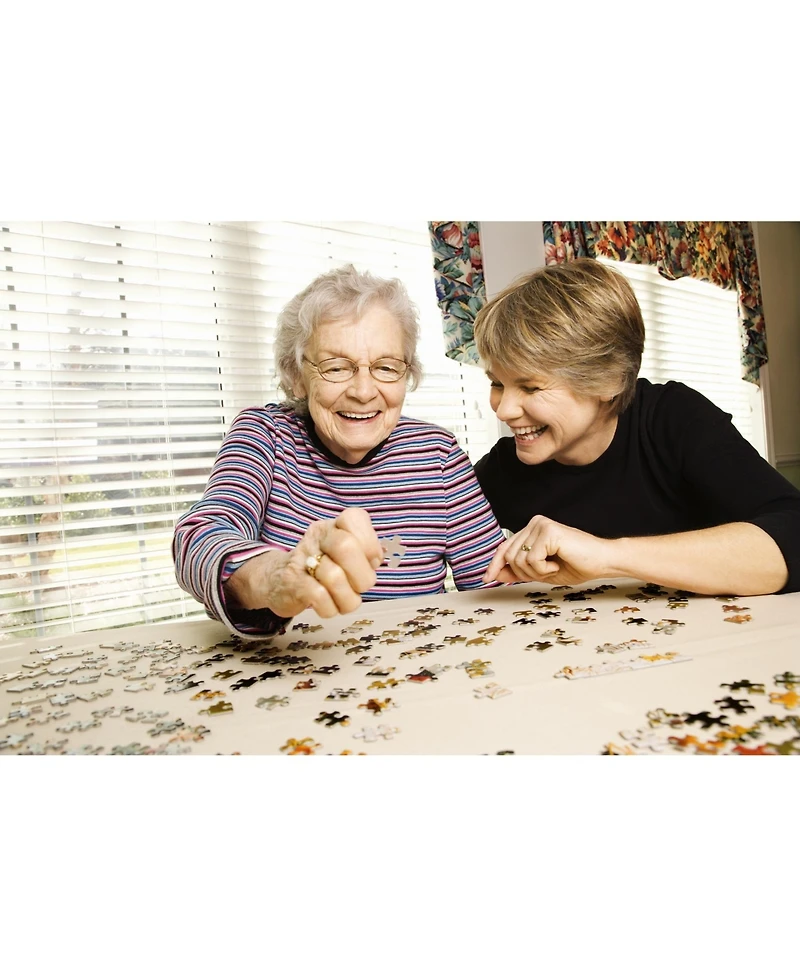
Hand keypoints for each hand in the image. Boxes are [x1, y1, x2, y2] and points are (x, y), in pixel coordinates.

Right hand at [226, 507, 383, 618]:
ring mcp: (303, 558)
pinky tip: (328, 606)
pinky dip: (331, 608)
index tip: (371, 561)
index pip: (354, 518)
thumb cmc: (321, 568)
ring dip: (348, 598)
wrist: (277, 580)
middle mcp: (317, 536)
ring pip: (334, 578)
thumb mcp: (344, 554)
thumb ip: (365, 552)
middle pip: (346, 547)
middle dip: (363, 575)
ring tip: (344, 600)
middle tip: (361, 587)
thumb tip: (379, 556)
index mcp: (334, 526)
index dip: (370, 543)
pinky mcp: (292, 582)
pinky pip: (319, 597)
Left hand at [482, 515, 618, 586]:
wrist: (602, 562)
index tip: (486, 579)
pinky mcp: (548, 531)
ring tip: (554, 567)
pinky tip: (558, 564)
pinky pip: (532, 559)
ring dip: (536, 572)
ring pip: (518, 559)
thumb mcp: (541, 572)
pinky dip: (544, 569)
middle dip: (524, 573)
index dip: (495, 565)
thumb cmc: (576, 566)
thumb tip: (495, 575)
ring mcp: (540, 525)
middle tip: (547, 573)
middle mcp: (534, 523)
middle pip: (509, 556)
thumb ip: (518, 571)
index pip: (505, 548)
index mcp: (531, 530)